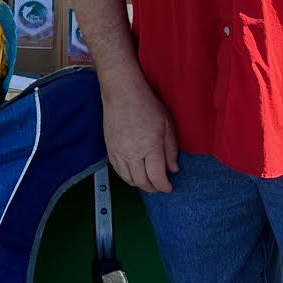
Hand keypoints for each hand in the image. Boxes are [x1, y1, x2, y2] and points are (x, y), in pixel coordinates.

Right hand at [102, 76, 179, 193]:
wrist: (122, 94)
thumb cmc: (146, 105)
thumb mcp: (167, 125)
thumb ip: (171, 150)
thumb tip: (173, 169)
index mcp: (150, 147)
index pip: (156, 177)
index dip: (164, 186)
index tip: (169, 187)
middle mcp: (132, 153)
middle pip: (142, 182)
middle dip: (153, 188)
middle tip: (160, 186)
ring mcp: (119, 153)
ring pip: (129, 179)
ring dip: (140, 184)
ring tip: (148, 181)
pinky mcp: (110, 150)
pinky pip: (118, 171)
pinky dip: (127, 177)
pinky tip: (134, 174)